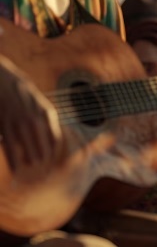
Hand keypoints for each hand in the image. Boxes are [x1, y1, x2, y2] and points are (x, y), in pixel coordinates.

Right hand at [0, 55, 62, 180]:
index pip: (55, 140)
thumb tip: (51, 140)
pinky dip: (14, 161)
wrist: (2, 82)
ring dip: (29, 163)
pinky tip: (15, 169)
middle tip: (42, 171)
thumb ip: (45, 120)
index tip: (52, 161)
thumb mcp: (39, 104)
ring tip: (30, 170)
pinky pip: (11, 149)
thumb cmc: (21, 94)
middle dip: (42, 161)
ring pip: (27, 151)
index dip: (54, 153)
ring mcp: (19, 124)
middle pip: (43, 149)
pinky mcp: (5, 127)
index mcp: (47, 114)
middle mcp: (35, 120)